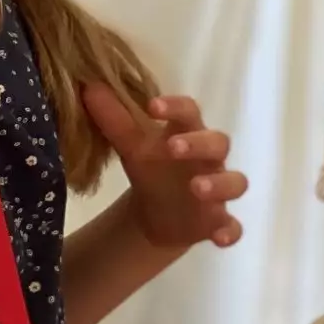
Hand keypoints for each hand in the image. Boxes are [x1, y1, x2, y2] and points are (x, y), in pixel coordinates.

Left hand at [83, 86, 248, 251]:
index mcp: (188, 133)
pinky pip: (233, 225)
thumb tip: (89, 86)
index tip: (152, 105)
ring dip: (219, 184)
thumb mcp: (131, 146)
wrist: (160, 214)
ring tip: (197, 188)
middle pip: (217, 142)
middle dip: (199, 144)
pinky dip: (230, 231)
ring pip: (234, 181)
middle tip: (174, 147)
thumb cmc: (153, 168)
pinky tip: (221, 238)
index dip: (175, 107)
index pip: (189, 111)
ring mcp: (219, 190)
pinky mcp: (219, 220)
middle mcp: (209, 159)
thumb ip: (114, 119)